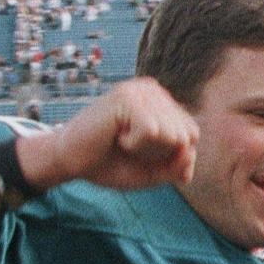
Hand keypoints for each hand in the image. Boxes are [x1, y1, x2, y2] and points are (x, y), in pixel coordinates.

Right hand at [19, 79, 197, 192]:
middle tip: (130, 147)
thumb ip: (177, 166)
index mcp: (163, 104)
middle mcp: (154, 91)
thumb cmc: (109, 164)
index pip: (192, 134)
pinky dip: (134, 145)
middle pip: (186, 135)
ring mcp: (141, 90)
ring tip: (122, 140)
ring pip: (172, 134)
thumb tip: (190, 152)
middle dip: (160, 154)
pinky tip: (117, 136)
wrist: (71, 161)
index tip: (141, 153)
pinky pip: (152, 131)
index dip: (171, 157)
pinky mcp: (127, 97)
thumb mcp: (151, 172)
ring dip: (146, 150)